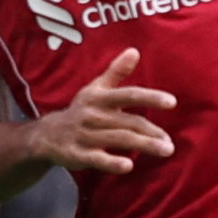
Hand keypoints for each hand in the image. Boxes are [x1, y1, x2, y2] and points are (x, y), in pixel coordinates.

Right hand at [21, 50, 177, 172]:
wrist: (46, 135)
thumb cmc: (80, 110)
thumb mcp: (95, 89)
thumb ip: (116, 71)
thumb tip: (134, 51)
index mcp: (98, 98)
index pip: (127, 95)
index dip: (149, 97)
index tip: (172, 102)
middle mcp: (92, 115)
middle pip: (127, 122)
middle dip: (151, 132)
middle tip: (171, 143)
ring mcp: (85, 135)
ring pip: (118, 139)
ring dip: (143, 145)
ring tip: (166, 150)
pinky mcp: (78, 154)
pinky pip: (97, 159)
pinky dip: (111, 162)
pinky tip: (128, 166)